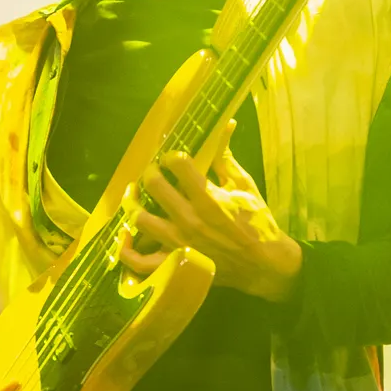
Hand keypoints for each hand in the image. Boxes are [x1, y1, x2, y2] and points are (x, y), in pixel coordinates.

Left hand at [119, 122, 302, 302]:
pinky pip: (140, 262)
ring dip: (133, 204)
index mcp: (208, 198)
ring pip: (140, 219)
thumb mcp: (244, 186)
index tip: (174, 157)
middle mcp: (189, 219)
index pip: (178, 164)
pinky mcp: (174, 264)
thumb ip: (226, 157)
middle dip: (151, 172)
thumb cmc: (257, 222)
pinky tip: (125, 236)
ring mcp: (178, 243)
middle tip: (154, 172)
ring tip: (134, 195)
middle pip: (154, 186)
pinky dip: (127, 251)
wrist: (265, 264)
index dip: (172, 155)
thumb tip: (224, 126)